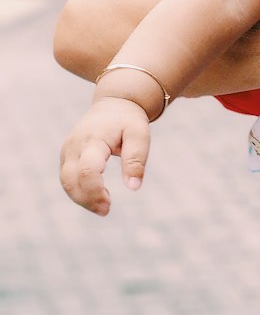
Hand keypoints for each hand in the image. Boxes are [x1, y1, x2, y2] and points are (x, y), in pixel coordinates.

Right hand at [59, 98, 150, 215]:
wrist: (113, 104)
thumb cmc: (128, 121)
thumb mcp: (139, 134)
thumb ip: (136, 159)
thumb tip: (133, 187)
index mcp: (93, 139)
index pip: (87, 169)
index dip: (95, 191)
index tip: (109, 204)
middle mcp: (75, 145)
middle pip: (70, 179)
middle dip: (86, 199)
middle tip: (106, 210)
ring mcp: (67, 151)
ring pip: (66, 182)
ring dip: (82, 198)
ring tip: (104, 206)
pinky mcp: (66, 156)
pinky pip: (67, 179)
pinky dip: (79, 192)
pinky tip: (96, 197)